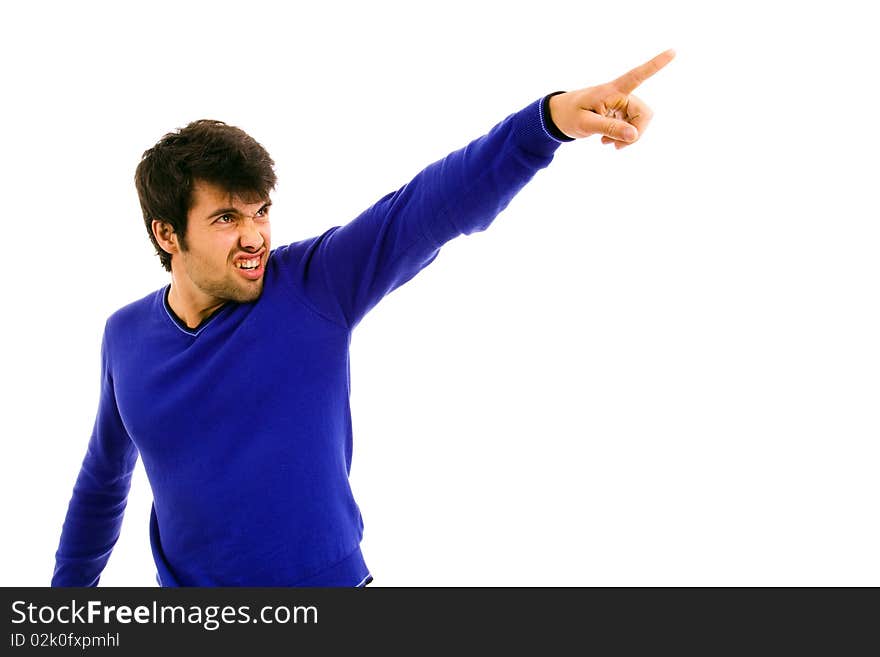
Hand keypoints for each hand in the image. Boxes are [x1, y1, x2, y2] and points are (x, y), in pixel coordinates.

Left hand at [548, 49, 674, 148]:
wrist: (559, 117)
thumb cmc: (569, 115)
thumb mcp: (585, 124)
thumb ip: (609, 128)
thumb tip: (634, 135)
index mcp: (612, 90)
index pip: (637, 76)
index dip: (656, 64)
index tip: (673, 51)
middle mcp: (621, 95)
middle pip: (644, 114)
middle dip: (635, 133)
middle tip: (618, 146)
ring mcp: (621, 105)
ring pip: (639, 124)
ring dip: (627, 137)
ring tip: (607, 142)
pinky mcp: (620, 114)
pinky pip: (631, 128)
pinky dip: (622, 137)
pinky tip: (607, 141)